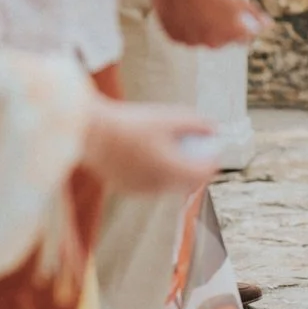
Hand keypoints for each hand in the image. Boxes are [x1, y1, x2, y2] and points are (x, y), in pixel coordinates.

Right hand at [81, 97, 221, 193]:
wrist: (93, 133)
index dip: (212, 159)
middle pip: (189, 182)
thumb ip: (196, 124)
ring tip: (171, 148)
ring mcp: (142, 191)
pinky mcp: (127, 189)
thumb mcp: (169, 117)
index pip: (205, 174)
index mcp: (173, 171)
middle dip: (195, 166)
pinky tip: (149, 154)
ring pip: (170, 185)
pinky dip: (156, 173)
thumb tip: (214, 129)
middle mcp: (159, 187)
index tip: (211, 146)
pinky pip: (151, 184)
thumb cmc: (132, 123)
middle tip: (193, 146)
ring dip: (176, 171)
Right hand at [149, 0, 264, 47]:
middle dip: (224, 26)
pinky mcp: (174, 36)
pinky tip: (187, 8)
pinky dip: (188, 27)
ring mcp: (191, 40)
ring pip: (203, 39)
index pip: (245, 36)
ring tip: (200, 3)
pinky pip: (185, 36)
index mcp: (232, 32)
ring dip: (205, 27)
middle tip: (216, 5)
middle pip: (223, 40)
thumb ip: (252, 13)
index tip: (239, 13)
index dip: (245, 24)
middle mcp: (212, 41)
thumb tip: (267, 25)